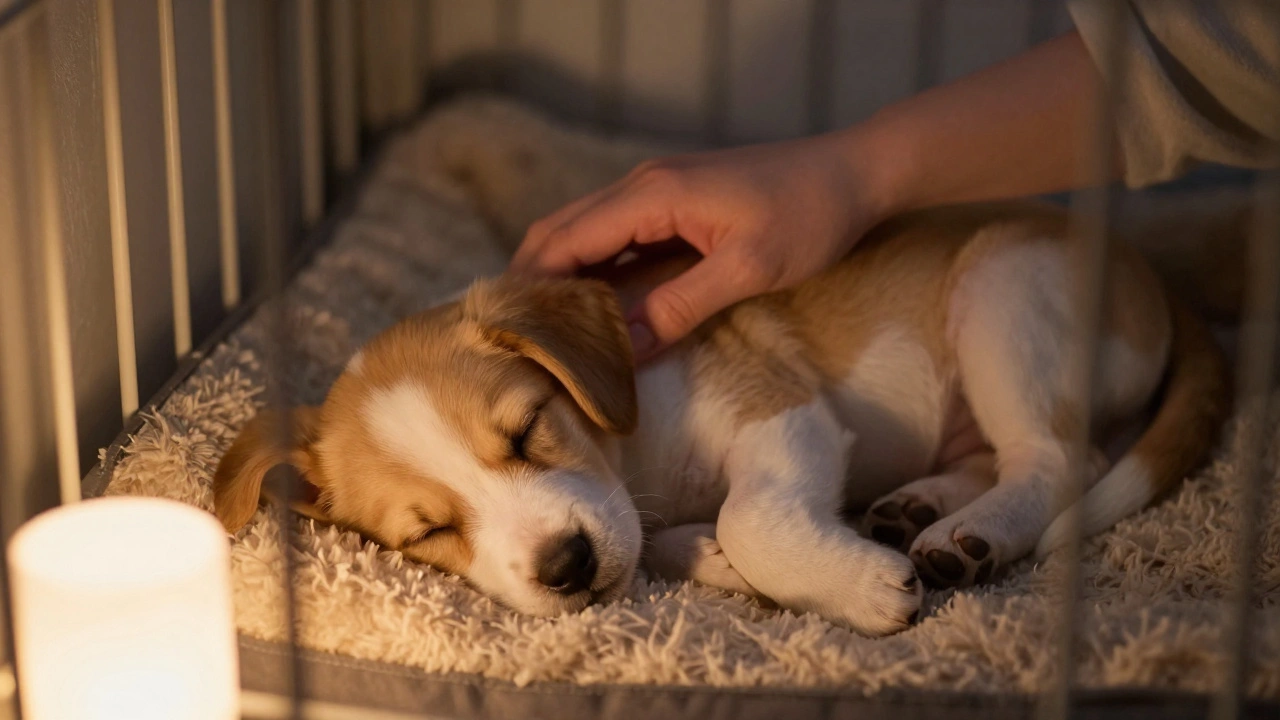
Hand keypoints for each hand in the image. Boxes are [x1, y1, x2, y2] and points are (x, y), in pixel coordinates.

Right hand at [509, 132, 889, 361]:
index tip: (510, 331)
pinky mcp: (677, 203)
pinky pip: (617, 235)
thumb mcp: (747, 269)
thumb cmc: (809, 215)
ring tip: (546, 328)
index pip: (566, 240)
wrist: (856, 174)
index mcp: (652, 195)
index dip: (532, 284)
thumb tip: (622, 349)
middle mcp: (644, 186)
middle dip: (532, 279)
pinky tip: (595, 305)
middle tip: (516, 336)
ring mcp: (659, 191)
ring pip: (586, 231)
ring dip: (562, 274)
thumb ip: (679, 307)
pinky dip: (595, 268)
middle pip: (562, 230)